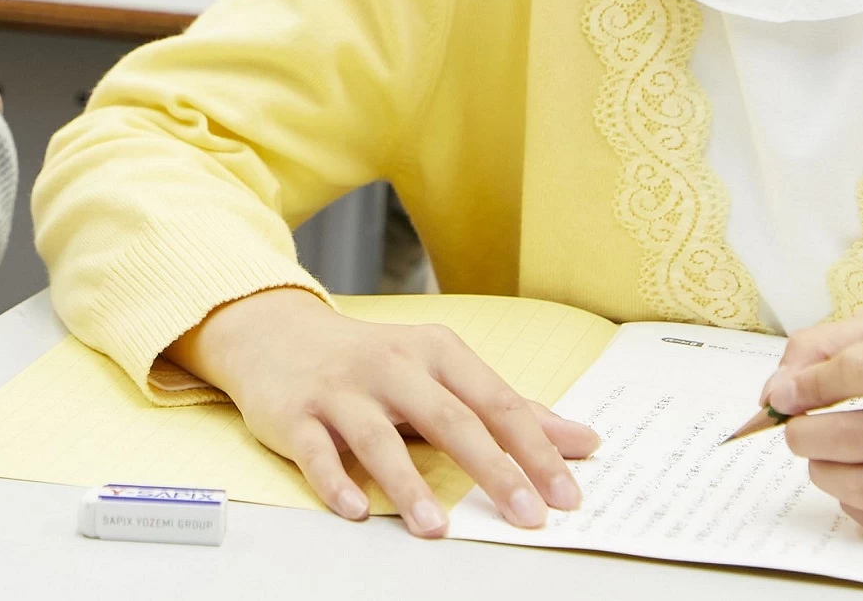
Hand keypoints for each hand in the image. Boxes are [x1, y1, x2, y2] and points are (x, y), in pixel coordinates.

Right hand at [167, 287, 594, 536]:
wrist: (279, 335)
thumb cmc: (375, 362)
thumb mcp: (443, 372)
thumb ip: (508, 409)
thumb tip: (583, 441)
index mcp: (436, 353)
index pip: (496, 402)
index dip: (534, 448)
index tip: (565, 494)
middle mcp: (391, 367)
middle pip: (448, 418)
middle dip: (491, 468)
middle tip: (526, 514)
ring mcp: (342, 391)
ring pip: (378, 438)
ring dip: (407, 483)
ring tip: (435, 527)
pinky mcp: (297, 415)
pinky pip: (315, 452)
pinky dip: (334, 482)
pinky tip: (355, 510)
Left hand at [764, 309, 862, 544]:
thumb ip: (834, 343)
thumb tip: (774, 391)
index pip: (859, 370)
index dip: (805, 385)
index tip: (781, 394)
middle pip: (857, 437)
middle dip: (803, 435)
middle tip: (793, 430)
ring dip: (823, 471)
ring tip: (821, 455)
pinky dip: (856, 503)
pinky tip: (861, 480)